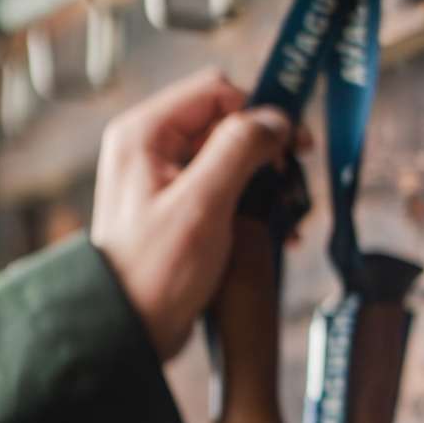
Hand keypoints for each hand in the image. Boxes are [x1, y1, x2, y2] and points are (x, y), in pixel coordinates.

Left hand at [87, 68, 294, 361]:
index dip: (259, 112)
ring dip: (269, 182)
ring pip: (234, 158)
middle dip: (268, 152)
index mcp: (145, 134)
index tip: (293, 146)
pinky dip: (257, 205)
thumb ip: (239, 149)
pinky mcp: (181, 210)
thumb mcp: (202, 203)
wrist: (128, 330)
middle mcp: (151, 149)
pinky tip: (282, 232)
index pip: (217, 92)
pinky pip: (228, 190)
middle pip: (228, 124)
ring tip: (292, 216)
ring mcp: (166, 180)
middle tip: (295, 183)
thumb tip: (276, 118)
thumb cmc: (154, 270)